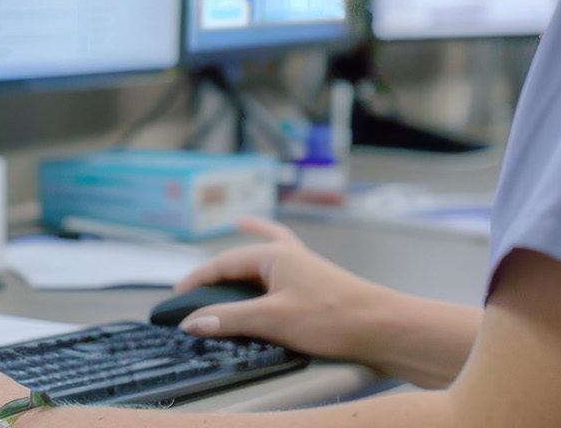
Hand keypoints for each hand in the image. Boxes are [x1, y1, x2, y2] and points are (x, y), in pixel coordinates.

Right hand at [171, 217, 397, 363]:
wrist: (383, 328)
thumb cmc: (334, 318)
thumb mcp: (273, 319)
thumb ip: (230, 319)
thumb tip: (192, 321)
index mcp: (275, 255)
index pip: (223, 263)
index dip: (196, 281)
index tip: (177, 299)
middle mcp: (288, 255)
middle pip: (241, 259)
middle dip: (216, 270)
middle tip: (192, 290)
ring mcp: (304, 268)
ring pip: (265, 256)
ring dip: (245, 256)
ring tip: (235, 232)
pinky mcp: (316, 285)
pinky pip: (287, 264)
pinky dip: (274, 257)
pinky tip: (274, 252)